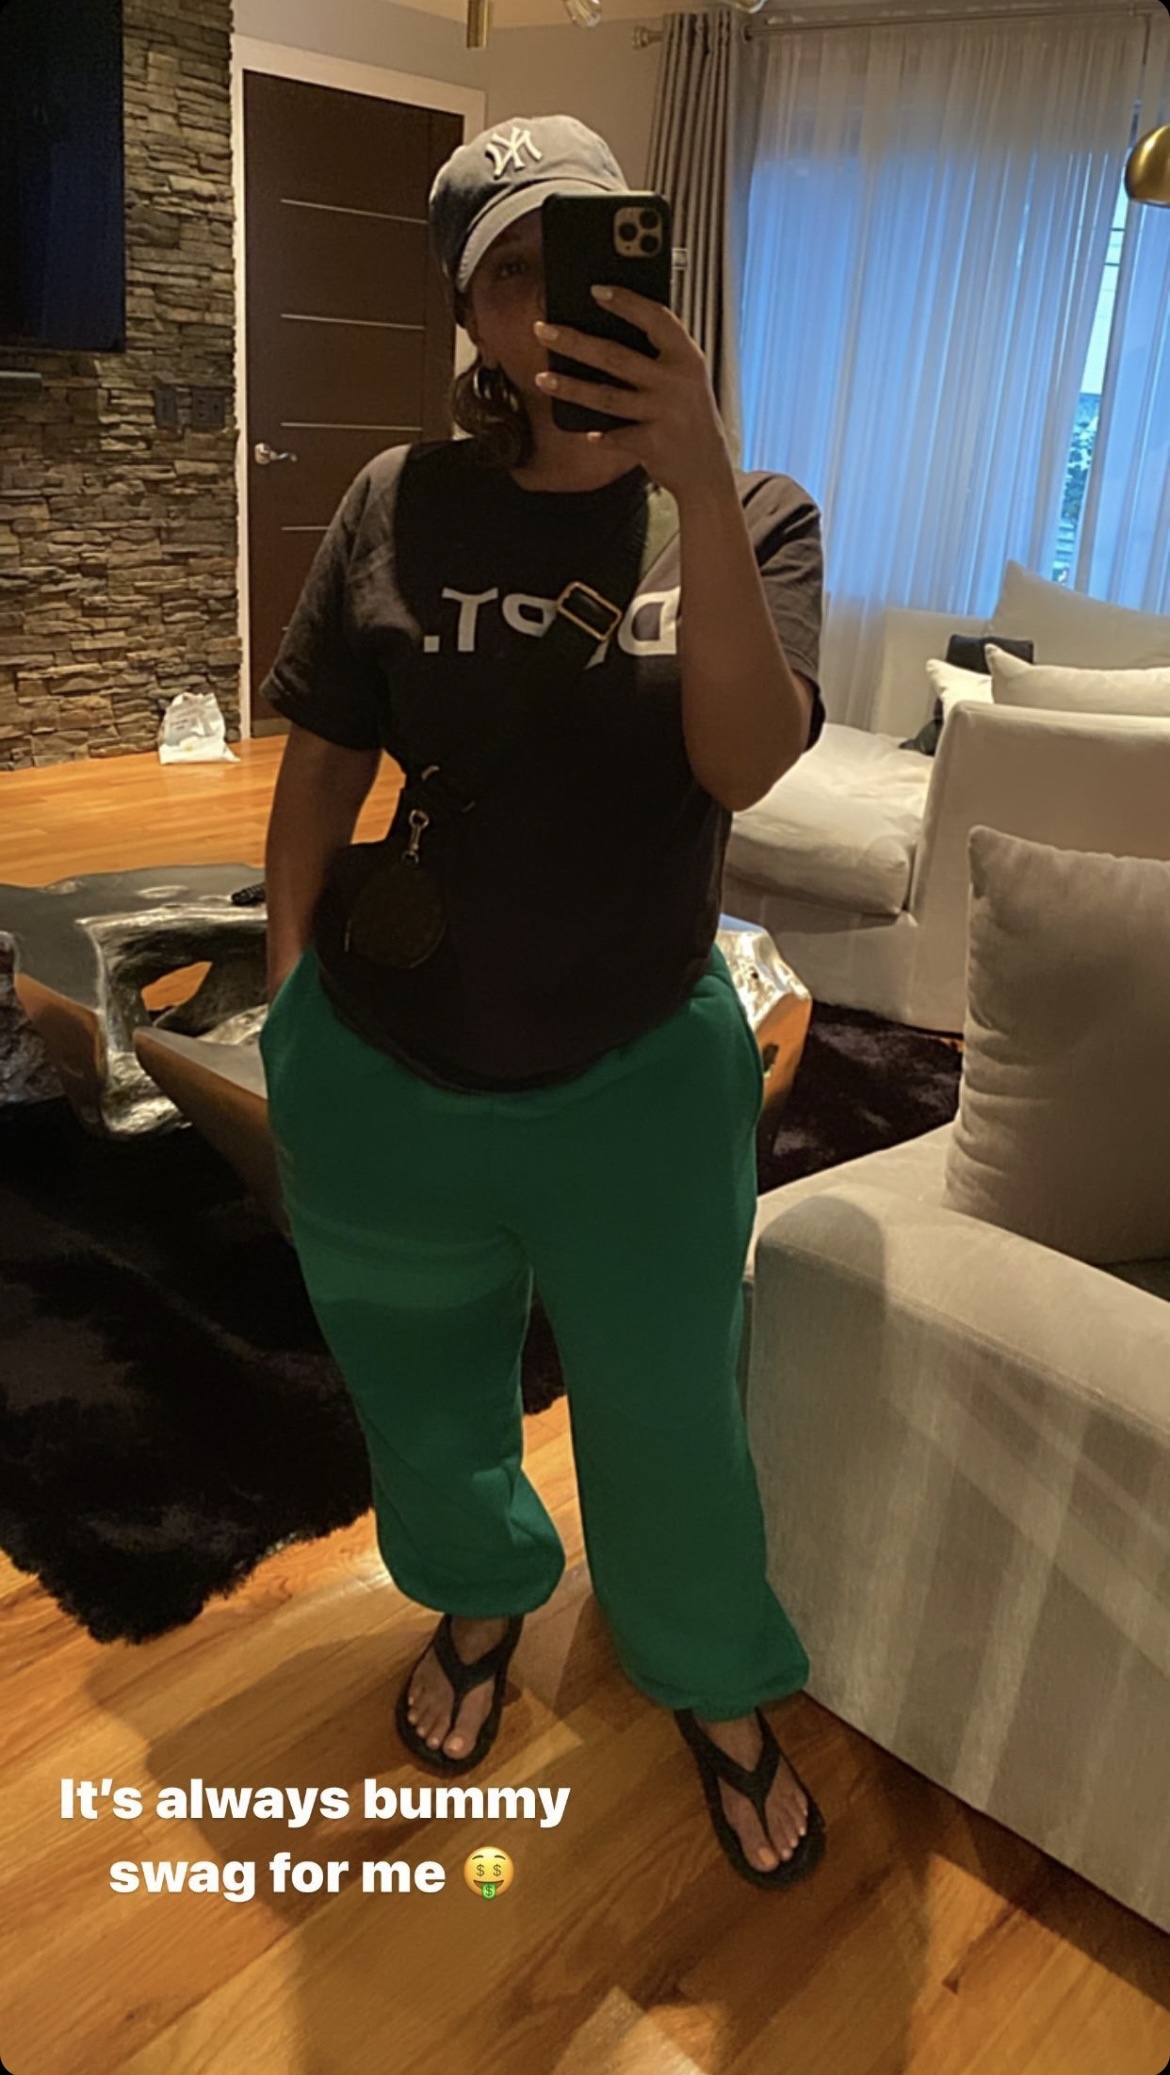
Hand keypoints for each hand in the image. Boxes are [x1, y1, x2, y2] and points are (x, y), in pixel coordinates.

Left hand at [533, 286, 732, 502]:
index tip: (596, 290)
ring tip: (542, 377)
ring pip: (607, 397)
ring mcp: (663, 413)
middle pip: (615, 356)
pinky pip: (617, 436)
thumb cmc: (688, 414)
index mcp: (686, 356)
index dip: (626, 302)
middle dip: (574, 342)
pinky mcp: (653, 443)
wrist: (706, 466)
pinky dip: (600, 436)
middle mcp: (675, 382)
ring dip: (570, 387)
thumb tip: (607, 327)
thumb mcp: (685, 376)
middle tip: (543, 330)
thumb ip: (659, 353)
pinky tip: (585, 432)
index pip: (655, 319)